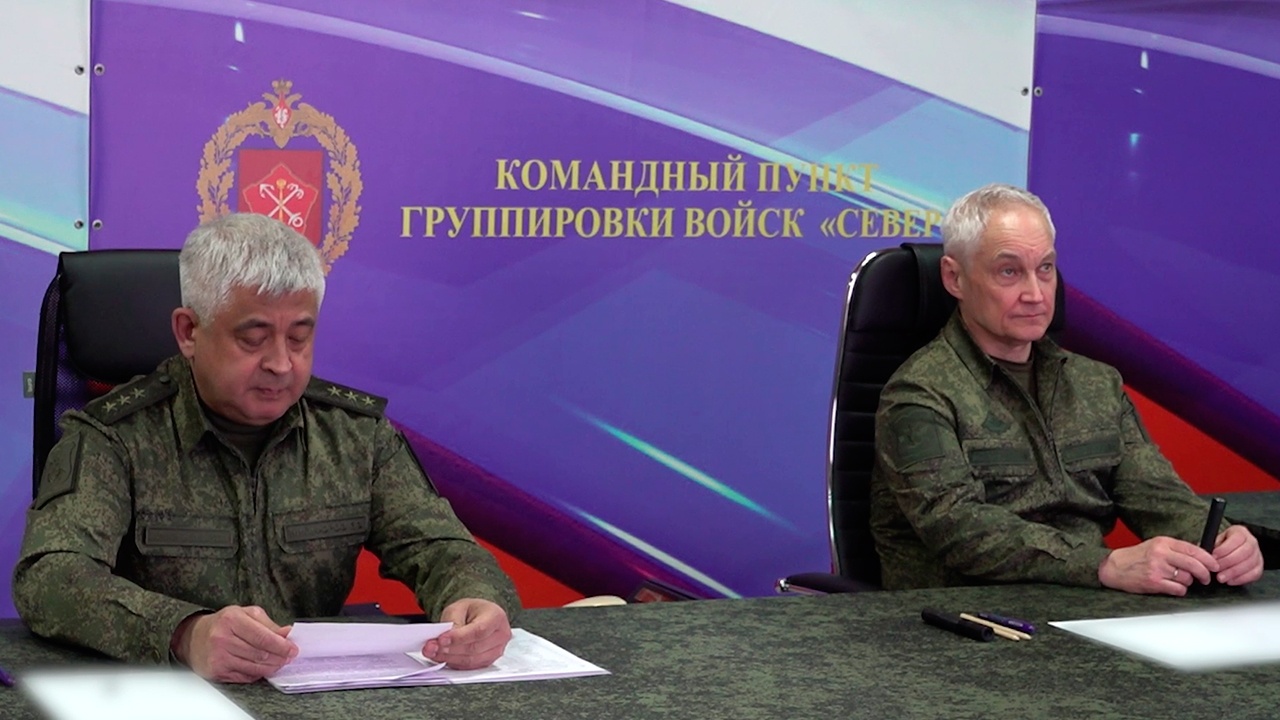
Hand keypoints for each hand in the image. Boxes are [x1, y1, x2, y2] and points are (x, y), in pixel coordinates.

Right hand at [173, 605, 297, 682]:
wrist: (193, 638)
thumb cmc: (223, 624)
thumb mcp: (245, 614)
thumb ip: (268, 624)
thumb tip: (287, 634)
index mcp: (232, 619)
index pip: (263, 637)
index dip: (281, 645)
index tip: (293, 649)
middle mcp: (222, 638)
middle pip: (260, 654)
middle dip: (279, 657)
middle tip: (288, 657)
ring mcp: (218, 657)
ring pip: (254, 667)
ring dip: (271, 667)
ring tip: (279, 663)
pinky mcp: (216, 672)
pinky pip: (245, 677)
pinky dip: (258, 674)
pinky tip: (263, 668)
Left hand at [422, 599, 510, 669]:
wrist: (478, 616)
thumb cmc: (471, 611)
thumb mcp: (459, 608)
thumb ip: (453, 622)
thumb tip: (444, 640)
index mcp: (496, 617)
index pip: (479, 631)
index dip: (459, 637)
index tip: (441, 639)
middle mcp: (500, 635)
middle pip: (474, 648)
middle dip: (449, 649)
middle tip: (431, 647)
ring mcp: (496, 651)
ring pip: (471, 660)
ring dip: (449, 658)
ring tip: (433, 652)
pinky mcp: (488, 661)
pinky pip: (469, 667)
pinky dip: (453, 663)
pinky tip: (442, 657)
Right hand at [1097, 536, 1218, 595]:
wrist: (1115, 567)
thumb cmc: (1136, 557)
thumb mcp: (1156, 546)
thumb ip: (1176, 549)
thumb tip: (1200, 558)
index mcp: (1163, 543)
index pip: (1193, 549)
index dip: (1208, 559)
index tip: (1214, 565)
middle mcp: (1161, 554)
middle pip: (1193, 564)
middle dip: (1205, 573)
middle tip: (1206, 578)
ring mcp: (1157, 568)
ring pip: (1187, 578)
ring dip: (1188, 582)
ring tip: (1179, 580)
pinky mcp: (1154, 582)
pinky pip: (1178, 589)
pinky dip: (1180, 590)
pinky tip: (1173, 587)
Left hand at [1213, 525, 1263, 585]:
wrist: (1231, 551)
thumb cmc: (1222, 545)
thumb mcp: (1215, 541)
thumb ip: (1211, 546)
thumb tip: (1204, 555)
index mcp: (1240, 532)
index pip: (1237, 539)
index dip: (1225, 549)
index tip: (1214, 556)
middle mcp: (1252, 542)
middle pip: (1245, 552)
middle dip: (1229, 562)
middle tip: (1216, 569)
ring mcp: (1258, 554)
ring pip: (1250, 564)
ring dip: (1234, 572)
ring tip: (1221, 577)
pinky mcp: (1259, 567)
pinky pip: (1254, 574)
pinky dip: (1241, 579)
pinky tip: (1230, 581)